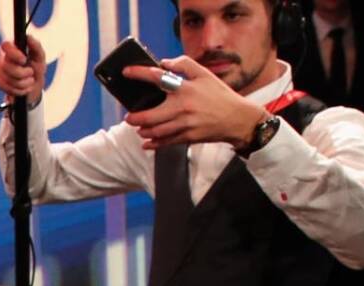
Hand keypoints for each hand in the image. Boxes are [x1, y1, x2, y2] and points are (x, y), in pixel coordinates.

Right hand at [0, 37, 47, 102]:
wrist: (33, 84)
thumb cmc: (36, 67)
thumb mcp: (40, 57)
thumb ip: (36, 46)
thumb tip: (28, 37)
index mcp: (12, 47)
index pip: (5, 46)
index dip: (13, 54)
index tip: (24, 60)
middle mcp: (2, 57)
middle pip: (6, 66)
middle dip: (22, 73)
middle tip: (30, 72)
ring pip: (7, 80)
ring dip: (22, 83)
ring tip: (29, 81)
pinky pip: (6, 88)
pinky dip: (18, 90)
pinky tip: (23, 87)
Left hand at [122, 56, 267, 149]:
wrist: (237, 119)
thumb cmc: (219, 95)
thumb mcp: (205, 75)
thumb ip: (184, 65)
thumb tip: (163, 63)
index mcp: (186, 88)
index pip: (157, 78)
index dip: (139, 74)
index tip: (126, 72)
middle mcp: (183, 107)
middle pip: (148, 116)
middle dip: (134, 118)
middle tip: (129, 117)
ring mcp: (184, 124)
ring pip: (154, 131)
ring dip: (142, 130)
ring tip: (139, 127)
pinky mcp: (187, 137)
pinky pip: (164, 142)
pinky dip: (153, 143)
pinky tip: (146, 142)